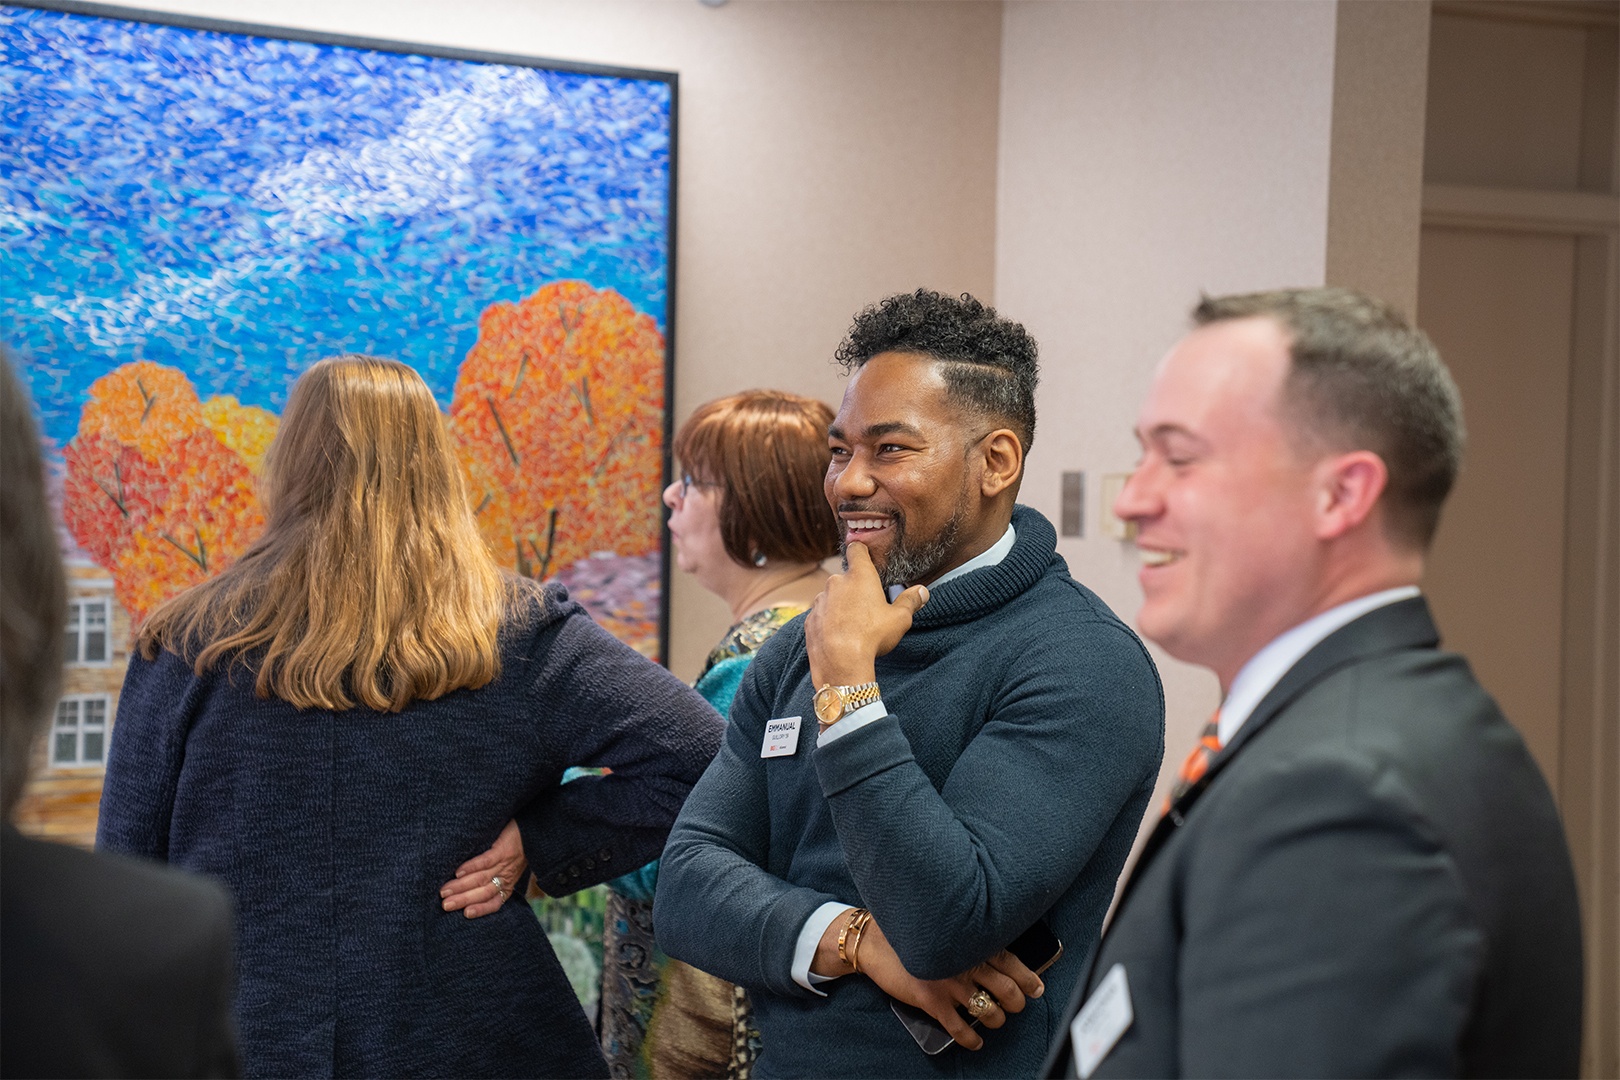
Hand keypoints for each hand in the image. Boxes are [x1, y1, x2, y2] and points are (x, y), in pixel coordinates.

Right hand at [441, 819, 526, 918]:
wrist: (531, 832)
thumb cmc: (514, 852)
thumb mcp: (508, 870)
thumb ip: (491, 881)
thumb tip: (463, 890)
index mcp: (506, 886)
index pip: (494, 903)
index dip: (480, 910)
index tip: (465, 914)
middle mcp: (505, 877)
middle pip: (483, 893)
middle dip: (463, 900)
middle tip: (445, 905)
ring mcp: (504, 864)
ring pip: (481, 878)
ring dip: (461, 886)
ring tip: (445, 891)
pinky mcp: (502, 850)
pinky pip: (486, 861)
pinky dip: (471, 867)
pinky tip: (458, 872)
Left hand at [804, 543, 928, 687]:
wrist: (840, 663)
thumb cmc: (872, 636)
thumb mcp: (900, 619)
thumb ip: (910, 601)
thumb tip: (922, 591)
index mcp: (859, 576)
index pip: (857, 549)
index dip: (862, 551)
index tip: (866, 558)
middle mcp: (836, 582)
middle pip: (846, 578)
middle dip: (855, 588)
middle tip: (868, 607)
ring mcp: (820, 600)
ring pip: (832, 597)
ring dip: (840, 605)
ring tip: (853, 625)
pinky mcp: (810, 619)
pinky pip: (821, 615)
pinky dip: (828, 621)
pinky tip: (839, 636)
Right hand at [812, 915, 1043, 1050]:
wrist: (873, 941)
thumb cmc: (911, 931)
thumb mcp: (945, 927)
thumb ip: (969, 938)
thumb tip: (996, 957)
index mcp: (971, 941)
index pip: (1012, 962)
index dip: (1029, 979)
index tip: (1037, 988)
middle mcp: (965, 962)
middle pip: (1007, 991)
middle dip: (1016, 1003)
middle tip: (1015, 1005)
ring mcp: (949, 983)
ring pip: (989, 1011)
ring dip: (997, 1020)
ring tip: (995, 1020)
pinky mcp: (932, 1001)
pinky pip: (960, 1028)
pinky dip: (972, 1039)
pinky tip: (975, 1041)